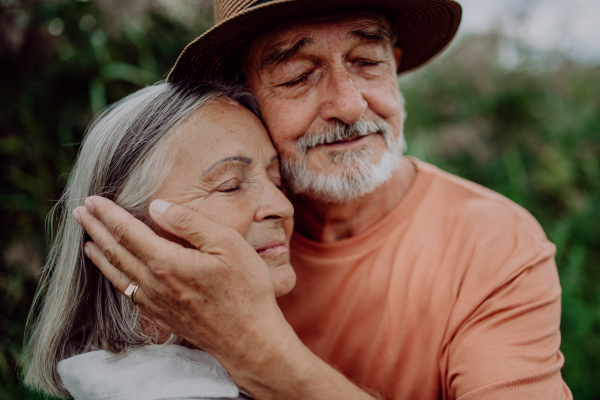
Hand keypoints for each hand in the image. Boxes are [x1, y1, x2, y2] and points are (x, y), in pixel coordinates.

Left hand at [73, 196, 289, 370]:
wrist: (249, 339)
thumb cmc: (245, 289)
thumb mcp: (227, 244)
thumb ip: (189, 223)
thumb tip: (156, 206)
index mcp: (167, 262)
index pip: (128, 231)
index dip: (108, 214)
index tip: (92, 199)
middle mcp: (153, 283)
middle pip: (115, 251)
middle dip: (95, 229)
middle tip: (79, 212)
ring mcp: (155, 302)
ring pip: (117, 273)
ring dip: (99, 253)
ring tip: (86, 240)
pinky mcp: (161, 315)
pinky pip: (127, 292)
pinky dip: (113, 277)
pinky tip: (113, 273)